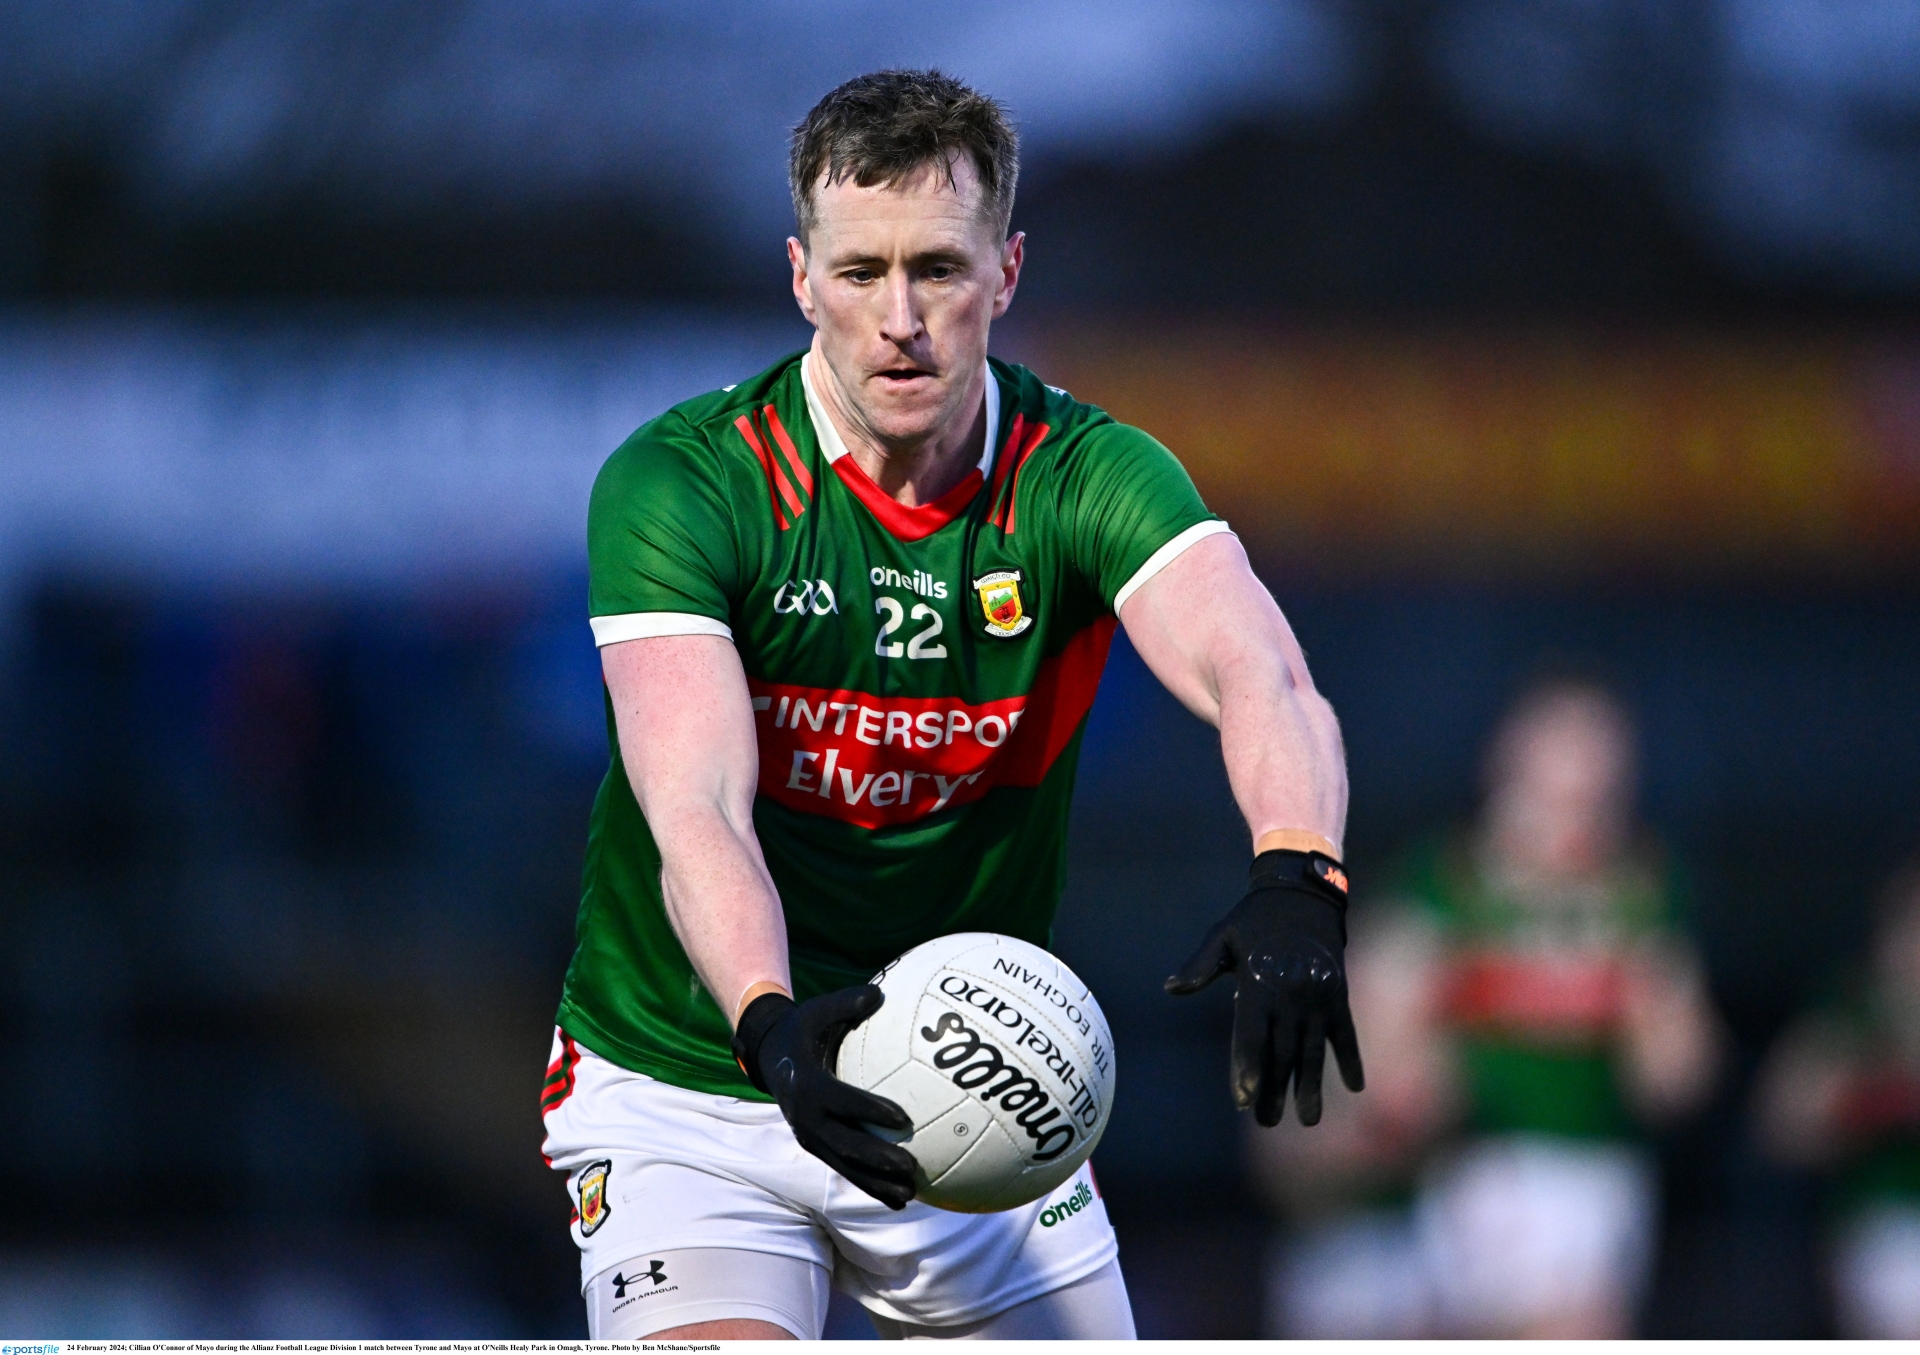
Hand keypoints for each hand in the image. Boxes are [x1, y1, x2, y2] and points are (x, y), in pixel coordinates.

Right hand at [731, 985, 917, 1207]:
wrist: (769, 1056)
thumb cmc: (804, 1028)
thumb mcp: (817, 1011)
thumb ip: (847, 1003)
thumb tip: (880, 992)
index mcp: (807, 1086)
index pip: (841, 1101)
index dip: (869, 1110)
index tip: (902, 1118)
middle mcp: (806, 1118)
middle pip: (844, 1145)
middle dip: (877, 1159)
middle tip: (910, 1166)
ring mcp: (810, 1137)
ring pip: (844, 1166)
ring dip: (875, 1184)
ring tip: (909, 1196)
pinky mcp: (816, 1147)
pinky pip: (845, 1169)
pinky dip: (870, 1185)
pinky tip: (899, 1199)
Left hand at [1166, 849, 1364, 1125]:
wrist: (1305, 891)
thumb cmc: (1256, 918)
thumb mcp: (1223, 936)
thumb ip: (1200, 966)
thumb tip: (1170, 988)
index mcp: (1259, 983)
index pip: (1251, 1035)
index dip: (1247, 1068)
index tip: (1244, 1099)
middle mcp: (1291, 995)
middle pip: (1281, 1052)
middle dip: (1273, 1089)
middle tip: (1265, 1121)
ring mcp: (1318, 998)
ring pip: (1314, 1050)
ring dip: (1311, 1085)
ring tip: (1308, 1119)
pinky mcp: (1339, 996)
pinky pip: (1347, 1033)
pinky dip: (1351, 1058)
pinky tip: (1356, 1087)